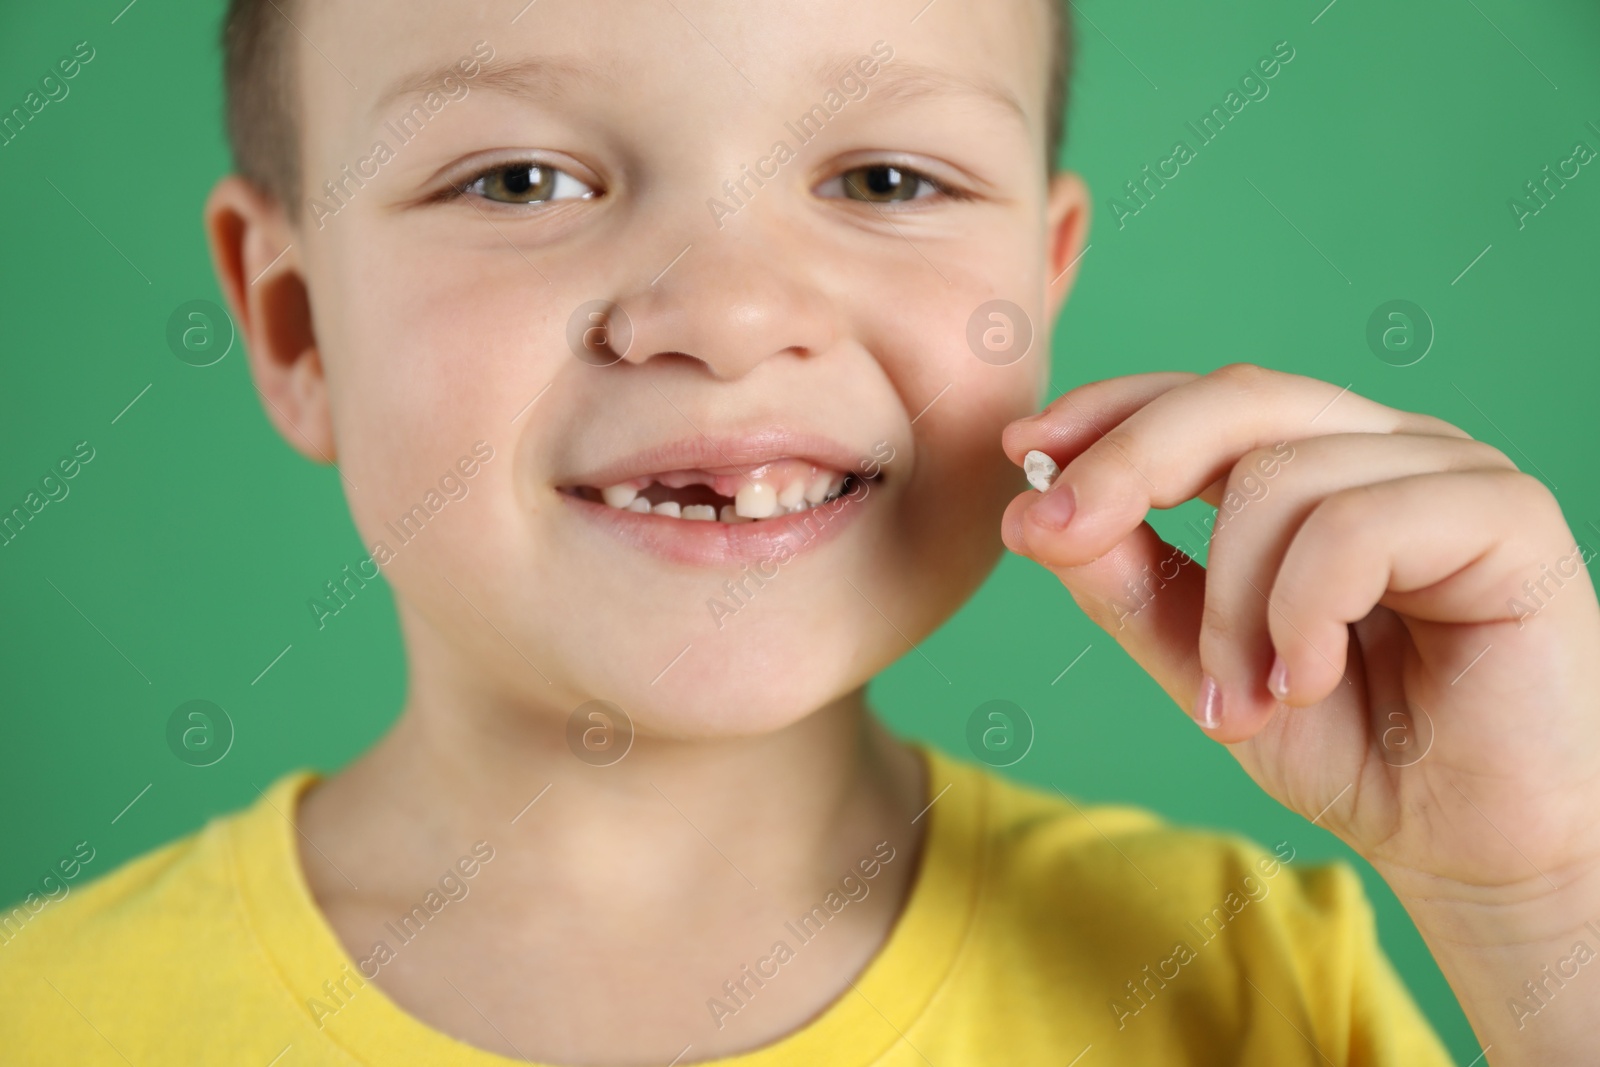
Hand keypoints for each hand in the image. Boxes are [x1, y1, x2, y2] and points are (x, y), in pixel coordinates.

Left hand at [1001, 364, 1599, 1060]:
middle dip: (1125, 464)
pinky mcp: (1507, 516)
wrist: (1467, 843)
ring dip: (1227, 606)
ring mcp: (1449, 471)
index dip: (1107, 411)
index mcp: (1317, 463)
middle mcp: (1382, 447)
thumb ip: (1127, 583)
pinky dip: (1301, 613)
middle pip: (1235, 399)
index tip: (1021, 451)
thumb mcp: (1201, 661)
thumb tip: (1031, 510)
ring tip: (1239, 698)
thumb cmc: (1350, 744)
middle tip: (1054, 537)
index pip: (1202, 398)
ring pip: (1279, 477)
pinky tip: (1309, 680)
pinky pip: (1355, 525)